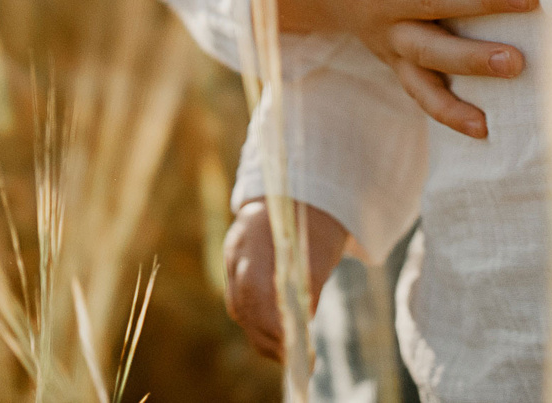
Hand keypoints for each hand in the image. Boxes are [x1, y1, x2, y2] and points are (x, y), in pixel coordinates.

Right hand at [223, 198, 351, 361]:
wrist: (297, 192)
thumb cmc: (314, 221)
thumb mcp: (319, 246)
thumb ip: (310, 278)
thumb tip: (304, 320)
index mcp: (255, 237)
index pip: (256, 290)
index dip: (273, 323)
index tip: (295, 346)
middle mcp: (237, 251)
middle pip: (244, 306)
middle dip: (269, 338)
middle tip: (297, 360)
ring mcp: (232, 260)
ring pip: (240, 310)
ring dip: (263, 336)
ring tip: (289, 355)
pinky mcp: (235, 269)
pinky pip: (241, 305)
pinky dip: (258, 325)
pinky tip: (278, 339)